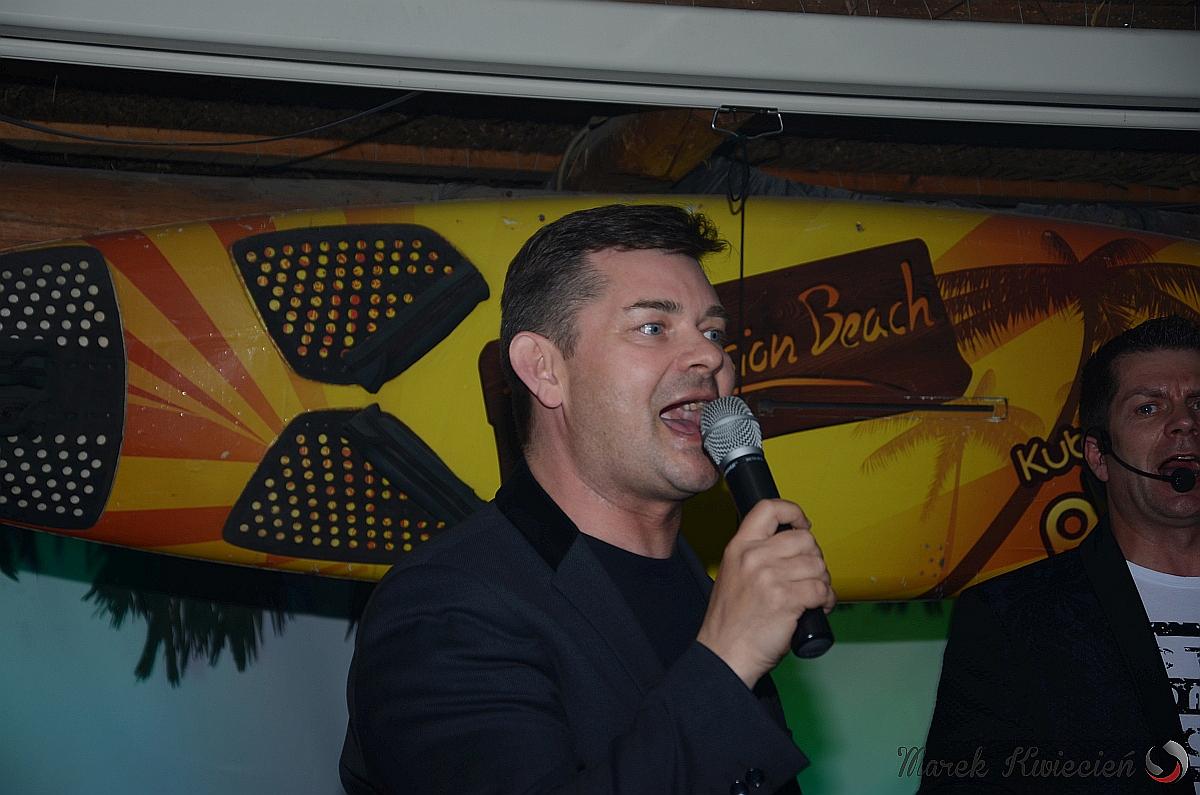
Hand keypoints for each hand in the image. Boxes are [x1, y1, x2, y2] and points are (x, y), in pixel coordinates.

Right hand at [696, 499, 835, 686]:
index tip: (802, 525)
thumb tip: (791, 547)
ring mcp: (770, 577)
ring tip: (814, 595)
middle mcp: (754, 557)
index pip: (769, 508)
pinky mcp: (786, 599)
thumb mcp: (733, 575)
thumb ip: (755, 556)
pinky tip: (818, 608)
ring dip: (823, 582)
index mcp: (739, 547)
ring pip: (817, 565)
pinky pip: (822, 590)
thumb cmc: (730, 623)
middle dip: (815, 558)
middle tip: (810, 574)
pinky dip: (827, 601)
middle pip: (804, 539)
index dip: (793, 512)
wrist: (725, 654)